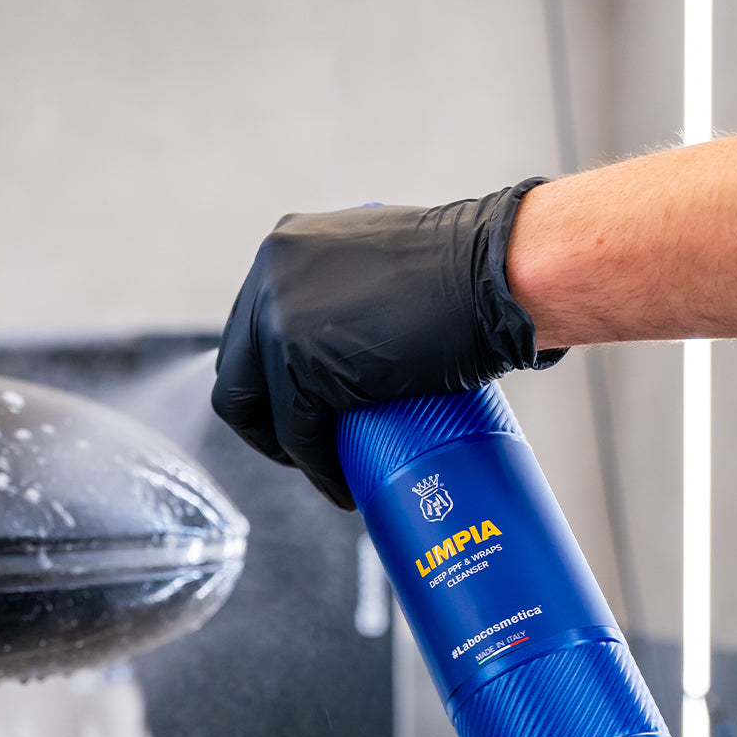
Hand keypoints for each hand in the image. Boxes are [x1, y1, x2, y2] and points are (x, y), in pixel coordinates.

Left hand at [211, 179, 562, 508]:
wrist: (499, 274)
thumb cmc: (468, 272)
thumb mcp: (381, 265)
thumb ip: (349, 287)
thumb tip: (346, 337)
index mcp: (284, 249)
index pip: (250, 331)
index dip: (269, 383)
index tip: (299, 413)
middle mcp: (268, 276)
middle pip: (237, 372)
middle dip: (265, 421)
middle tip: (307, 450)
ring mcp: (278, 318)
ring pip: (258, 410)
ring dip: (290, 452)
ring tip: (330, 471)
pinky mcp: (300, 364)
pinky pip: (296, 435)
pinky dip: (318, 469)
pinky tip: (343, 487)